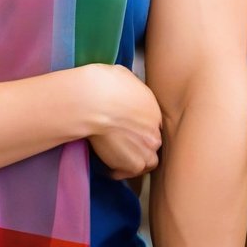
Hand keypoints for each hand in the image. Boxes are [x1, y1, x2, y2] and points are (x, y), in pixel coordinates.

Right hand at [78, 64, 161, 179]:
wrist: (92, 101)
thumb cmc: (101, 84)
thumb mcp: (120, 74)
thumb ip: (128, 86)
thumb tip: (122, 86)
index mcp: (152, 107)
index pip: (151, 124)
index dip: (139, 129)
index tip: (127, 131)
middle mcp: (154, 129)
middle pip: (152, 142)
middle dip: (140, 145)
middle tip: (122, 146)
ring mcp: (147, 148)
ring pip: (149, 161)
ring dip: (134, 160)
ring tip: (118, 160)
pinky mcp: (134, 163)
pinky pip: (132, 172)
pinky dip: (121, 171)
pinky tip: (110, 167)